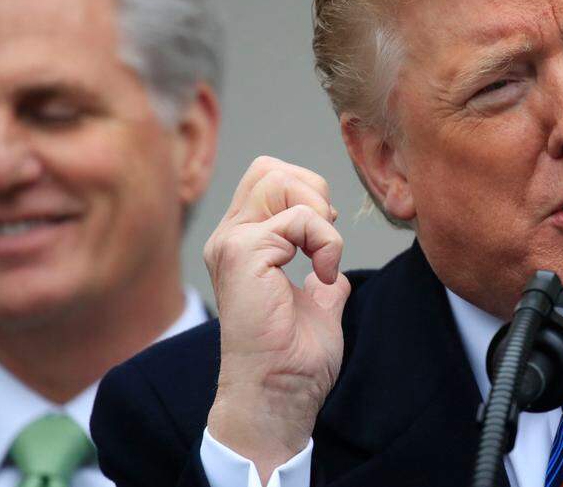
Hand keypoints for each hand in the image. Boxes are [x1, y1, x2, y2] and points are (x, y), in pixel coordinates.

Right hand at [203, 156, 350, 481]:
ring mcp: (232, 243)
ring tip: (323, 258)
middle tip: (325, 241)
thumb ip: (320, 274)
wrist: (277, 394)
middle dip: (313, 192)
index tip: (326, 242)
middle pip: (270, 168)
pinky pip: (300, 218)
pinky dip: (327, 242)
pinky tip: (324, 276)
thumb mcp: (316, 303)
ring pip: (280, 180)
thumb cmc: (293, 361)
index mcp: (242, 245)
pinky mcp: (243, 253)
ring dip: (319, 215)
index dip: (308, 195)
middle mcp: (230, 238)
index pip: (270, 179)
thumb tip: (332, 269)